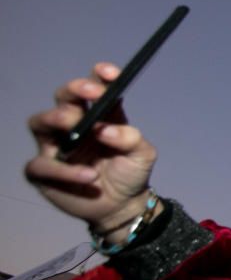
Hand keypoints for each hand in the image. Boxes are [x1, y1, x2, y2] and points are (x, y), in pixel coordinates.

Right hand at [25, 62, 157, 232]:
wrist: (123, 206)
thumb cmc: (131, 173)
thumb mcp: (142, 154)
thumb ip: (130, 137)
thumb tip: (105, 129)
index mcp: (99, 115)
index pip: (94, 87)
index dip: (99, 76)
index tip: (111, 73)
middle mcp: (74, 125)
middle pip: (63, 97)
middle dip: (75, 90)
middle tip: (92, 94)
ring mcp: (55, 146)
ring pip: (40, 122)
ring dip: (58, 119)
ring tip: (80, 131)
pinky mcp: (43, 171)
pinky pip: (41, 165)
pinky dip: (64, 170)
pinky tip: (89, 176)